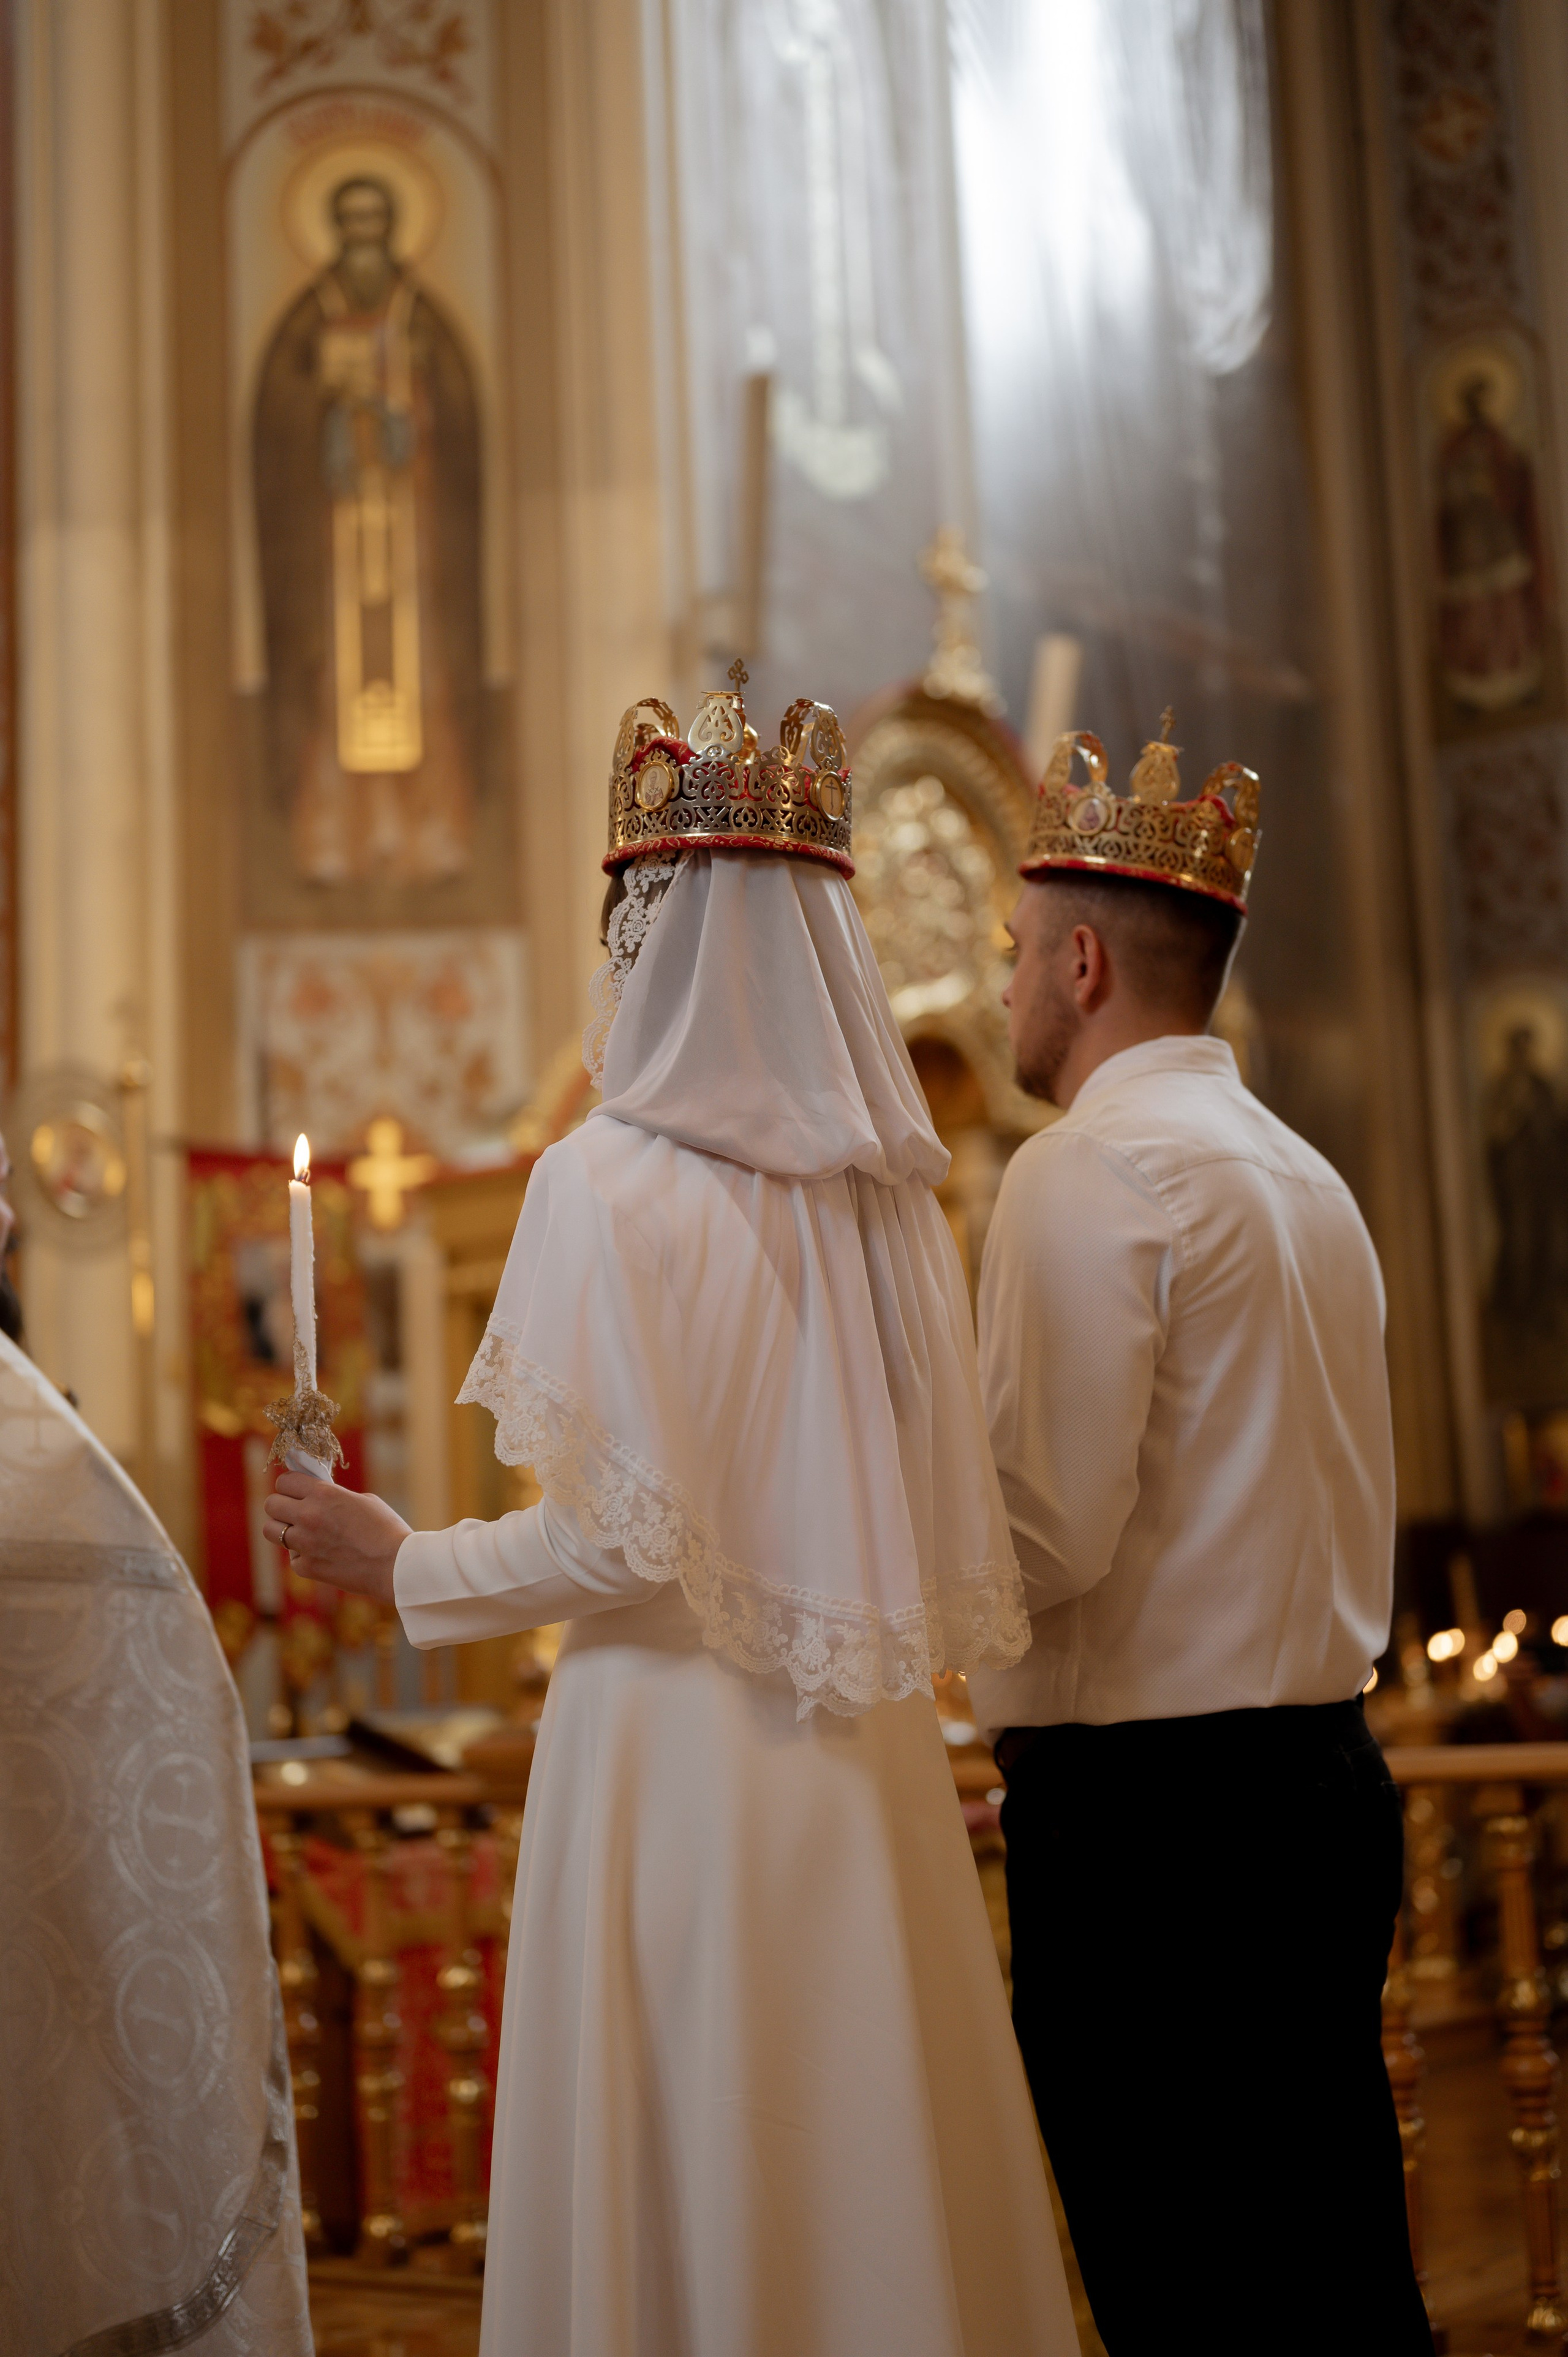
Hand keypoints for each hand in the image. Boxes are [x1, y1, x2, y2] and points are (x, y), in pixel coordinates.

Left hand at [262, 1470, 410, 1606]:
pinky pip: (292, 1556)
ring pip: (271, 1530)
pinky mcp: (306, 1567)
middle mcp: (308, 1516)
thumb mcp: (362, 1500)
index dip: (290, 1484)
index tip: (297, 1489)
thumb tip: (316, 1496)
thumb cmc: (386, 1529)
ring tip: (300, 1531)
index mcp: (323, 1493)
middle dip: (281, 1505)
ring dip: (283, 1528)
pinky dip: (302, 1555)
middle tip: (294, 1510)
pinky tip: (320, 1554)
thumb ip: (333, 1496)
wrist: (395, 1566)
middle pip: (270, 1504)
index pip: (284, 1481)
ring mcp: (304, 1543)